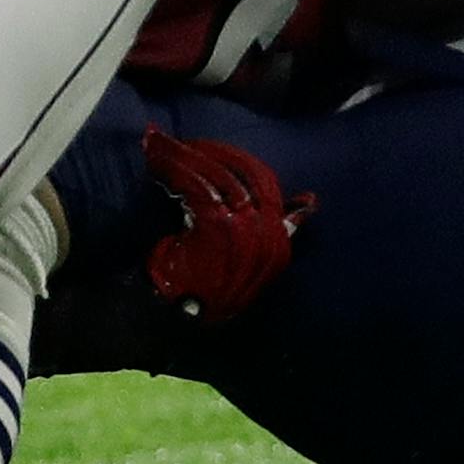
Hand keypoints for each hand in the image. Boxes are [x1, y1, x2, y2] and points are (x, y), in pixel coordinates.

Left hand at [141, 129, 313, 323]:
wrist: (180, 322)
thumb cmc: (204, 292)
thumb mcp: (243, 262)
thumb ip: (270, 230)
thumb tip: (306, 202)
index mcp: (278, 241)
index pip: (266, 183)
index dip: (238, 162)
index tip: (210, 149)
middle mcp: (268, 232)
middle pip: (246, 174)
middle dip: (213, 152)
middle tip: (181, 141)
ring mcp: (246, 230)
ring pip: (218, 177)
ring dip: (185, 156)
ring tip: (158, 144)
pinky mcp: (219, 227)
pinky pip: (197, 186)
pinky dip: (174, 169)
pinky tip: (156, 160)